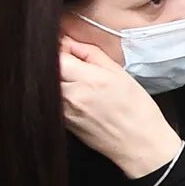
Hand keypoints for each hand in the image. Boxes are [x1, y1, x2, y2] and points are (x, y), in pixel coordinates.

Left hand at [57, 37, 184, 178]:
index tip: (66, 45)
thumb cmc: (136, 109)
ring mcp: (63, 110)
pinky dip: (57, 92)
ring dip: (55, 77)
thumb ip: (91, 54)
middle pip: (47, 69)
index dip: (59, 47)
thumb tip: (69, 42)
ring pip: (45, 84)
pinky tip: (74, 94)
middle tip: (69, 61)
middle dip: (54, 61)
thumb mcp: (120, 74)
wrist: (139, 144)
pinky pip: (50, 99)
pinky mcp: (60, 122)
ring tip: (74, 79)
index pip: (56, 55)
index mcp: (89, 79)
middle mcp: (71, 95)